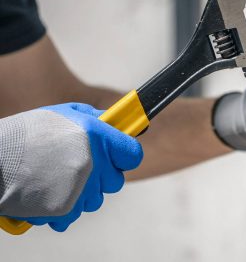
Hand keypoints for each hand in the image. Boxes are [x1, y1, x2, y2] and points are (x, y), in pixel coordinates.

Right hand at [0, 103, 142, 231]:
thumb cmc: (30, 133)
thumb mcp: (67, 113)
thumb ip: (96, 119)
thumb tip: (115, 123)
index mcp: (99, 138)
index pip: (133, 155)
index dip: (124, 155)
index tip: (116, 154)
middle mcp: (95, 165)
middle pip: (115, 181)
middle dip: (102, 175)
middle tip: (80, 166)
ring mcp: (81, 190)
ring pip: (95, 200)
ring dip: (83, 192)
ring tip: (57, 178)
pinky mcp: (66, 210)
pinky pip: (75, 215)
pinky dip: (64, 208)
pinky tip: (48, 193)